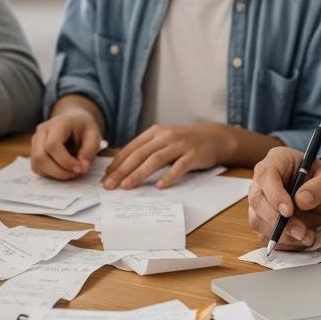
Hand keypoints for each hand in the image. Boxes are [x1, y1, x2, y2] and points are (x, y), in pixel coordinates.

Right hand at [31, 110, 103, 179]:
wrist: (74, 121)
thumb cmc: (84, 128)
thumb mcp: (94, 135)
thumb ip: (90, 150)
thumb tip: (82, 168)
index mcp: (58, 123)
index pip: (52, 145)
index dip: (65, 161)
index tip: (80, 169)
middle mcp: (42, 131)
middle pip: (40, 156)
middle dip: (59, 171)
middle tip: (76, 173)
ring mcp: (35, 141)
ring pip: (37, 164)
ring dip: (55, 174)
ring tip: (71, 172)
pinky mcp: (34, 151)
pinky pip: (37, 168)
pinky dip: (50, 174)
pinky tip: (63, 170)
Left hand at [102, 122, 231, 189]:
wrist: (214, 137)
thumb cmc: (185, 142)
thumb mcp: (164, 141)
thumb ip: (147, 150)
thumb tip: (123, 167)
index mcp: (155, 133)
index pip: (132, 148)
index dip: (117, 162)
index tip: (106, 177)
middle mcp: (165, 137)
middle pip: (140, 154)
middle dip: (122, 170)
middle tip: (110, 185)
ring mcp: (180, 145)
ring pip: (156, 160)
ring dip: (139, 173)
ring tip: (127, 186)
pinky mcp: (194, 154)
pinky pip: (179, 166)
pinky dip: (169, 176)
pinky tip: (159, 185)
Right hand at [247, 147, 320, 249]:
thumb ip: (319, 187)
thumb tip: (302, 200)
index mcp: (277, 161)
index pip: (266, 175)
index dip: (274, 194)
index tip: (288, 211)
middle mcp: (263, 181)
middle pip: (257, 200)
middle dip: (277, 220)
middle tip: (300, 231)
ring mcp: (261, 201)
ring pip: (257, 220)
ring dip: (280, 235)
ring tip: (306, 237)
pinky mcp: (264, 220)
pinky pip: (264, 234)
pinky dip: (282, 242)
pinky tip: (301, 241)